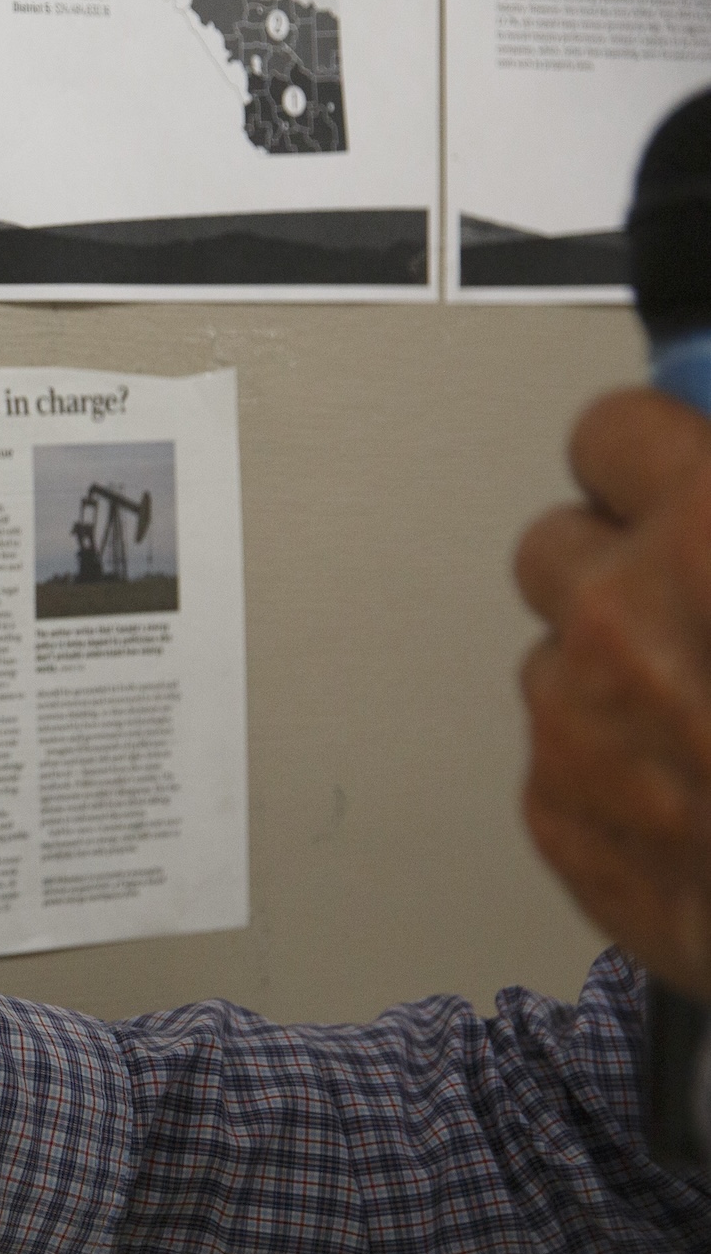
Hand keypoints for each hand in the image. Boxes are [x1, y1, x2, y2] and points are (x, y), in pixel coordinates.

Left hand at [517, 388, 710, 998]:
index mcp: (707, 528)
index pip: (611, 432)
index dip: (653, 459)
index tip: (679, 481)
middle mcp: (617, 615)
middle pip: (556, 547)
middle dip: (618, 568)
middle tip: (698, 604)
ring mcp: (577, 722)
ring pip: (559, 662)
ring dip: (619, 677)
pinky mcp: (562, 821)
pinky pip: (564, 767)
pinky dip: (622, 775)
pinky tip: (706, 799)